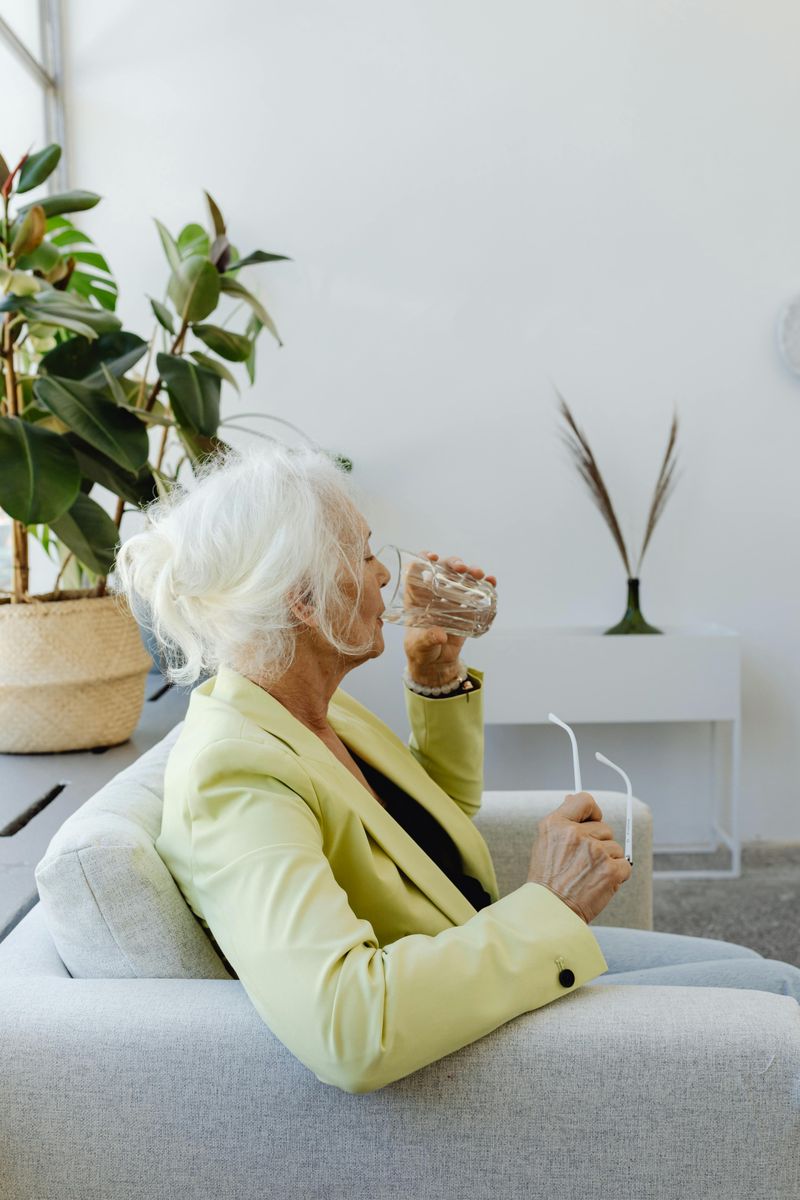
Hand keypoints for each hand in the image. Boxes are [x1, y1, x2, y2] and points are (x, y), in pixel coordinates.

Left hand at [404, 551, 496, 686]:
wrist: (436, 663)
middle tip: (462, 568)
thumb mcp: (419, 646)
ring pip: (461, 577)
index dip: (423, 560)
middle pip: (443, 569)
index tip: (432, 557)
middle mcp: (434, 594)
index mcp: (416, 597)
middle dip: (453, 563)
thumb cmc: (420, 651)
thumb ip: (427, 639)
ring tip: (479, 574)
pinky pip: (476, 592)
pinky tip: (491, 582)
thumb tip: (440, 635)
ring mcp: (451, 599)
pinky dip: (485, 585)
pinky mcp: (466, 608)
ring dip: (471, 571)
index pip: (416, 571)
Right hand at [526, 792, 631, 922]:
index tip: (592, 821)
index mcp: (556, 824)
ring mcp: (594, 851)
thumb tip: (571, 797)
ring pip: (615, 848)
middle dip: (599, 844)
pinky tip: (599, 883)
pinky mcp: (610, 869)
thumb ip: (562, 820)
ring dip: (607, 861)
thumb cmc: (547, 880)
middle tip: (581, 863)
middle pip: (604, 828)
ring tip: (587, 876)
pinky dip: (617, 876)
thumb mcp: (545, 843)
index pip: (584, 800)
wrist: (551, 911)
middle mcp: (575, 834)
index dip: (592, 811)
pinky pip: (624, 865)